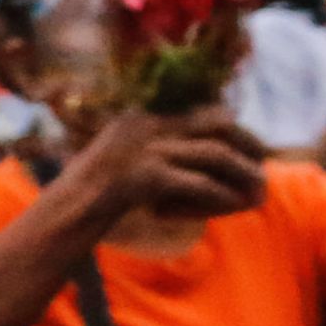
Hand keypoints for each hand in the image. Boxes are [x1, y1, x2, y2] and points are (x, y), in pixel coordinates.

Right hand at [78, 106, 265, 223]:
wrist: (62, 215)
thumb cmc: (90, 194)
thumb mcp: (121, 157)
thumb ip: (154, 147)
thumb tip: (201, 153)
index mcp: (140, 116)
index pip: (201, 110)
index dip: (231, 126)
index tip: (249, 142)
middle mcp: (145, 127)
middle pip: (216, 124)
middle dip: (247, 143)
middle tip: (262, 163)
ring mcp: (145, 151)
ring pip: (214, 155)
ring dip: (241, 174)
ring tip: (257, 190)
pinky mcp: (146, 178)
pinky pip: (198, 184)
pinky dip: (221, 196)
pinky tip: (233, 205)